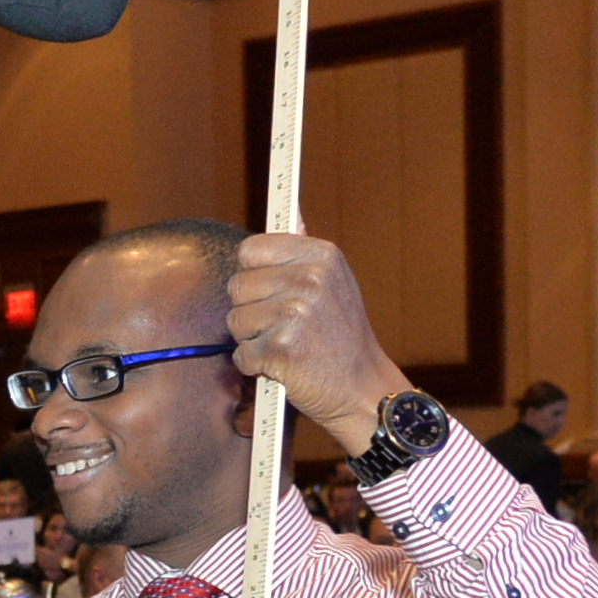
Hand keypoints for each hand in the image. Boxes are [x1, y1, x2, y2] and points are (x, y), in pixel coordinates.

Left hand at [225, 228, 404, 441]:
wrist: (363, 388)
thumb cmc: (341, 338)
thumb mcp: (334, 282)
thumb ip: (303, 252)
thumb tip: (289, 209)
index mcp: (321, 255)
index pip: (249, 250)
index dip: (253, 275)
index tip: (271, 291)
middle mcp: (310, 278)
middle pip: (236, 286)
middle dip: (251, 311)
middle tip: (284, 326)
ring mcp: (295, 312)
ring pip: (234, 321)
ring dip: (253, 340)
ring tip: (287, 345)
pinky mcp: (282, 347)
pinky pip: (241, 354)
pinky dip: (256, 366)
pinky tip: (284, 366)